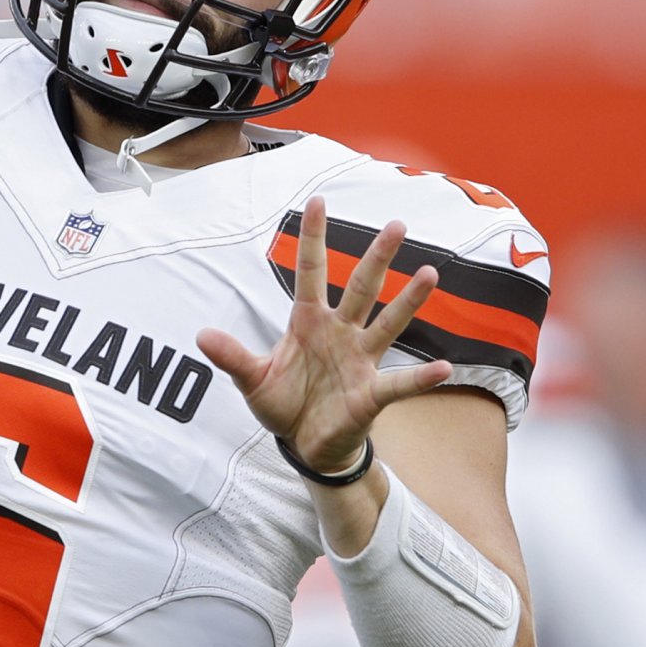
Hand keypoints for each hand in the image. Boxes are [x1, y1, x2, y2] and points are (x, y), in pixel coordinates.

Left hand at [195, 197, 452, 473]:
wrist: (306, 445)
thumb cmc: (285, 405)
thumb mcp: (253, 379)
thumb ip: (232, 357)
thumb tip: (201, 335)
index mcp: (308, 322)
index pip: (311, 272)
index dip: (313, 238)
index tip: (317, 201)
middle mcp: (340, 333)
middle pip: (361, 288)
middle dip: (377, 258)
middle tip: (396, 225)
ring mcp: (360, 360)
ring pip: (387, 323)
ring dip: (409, 301)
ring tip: (430, 273)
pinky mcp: (372, 393)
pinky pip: (400, 383)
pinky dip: (422, 377)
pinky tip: (444, 368)